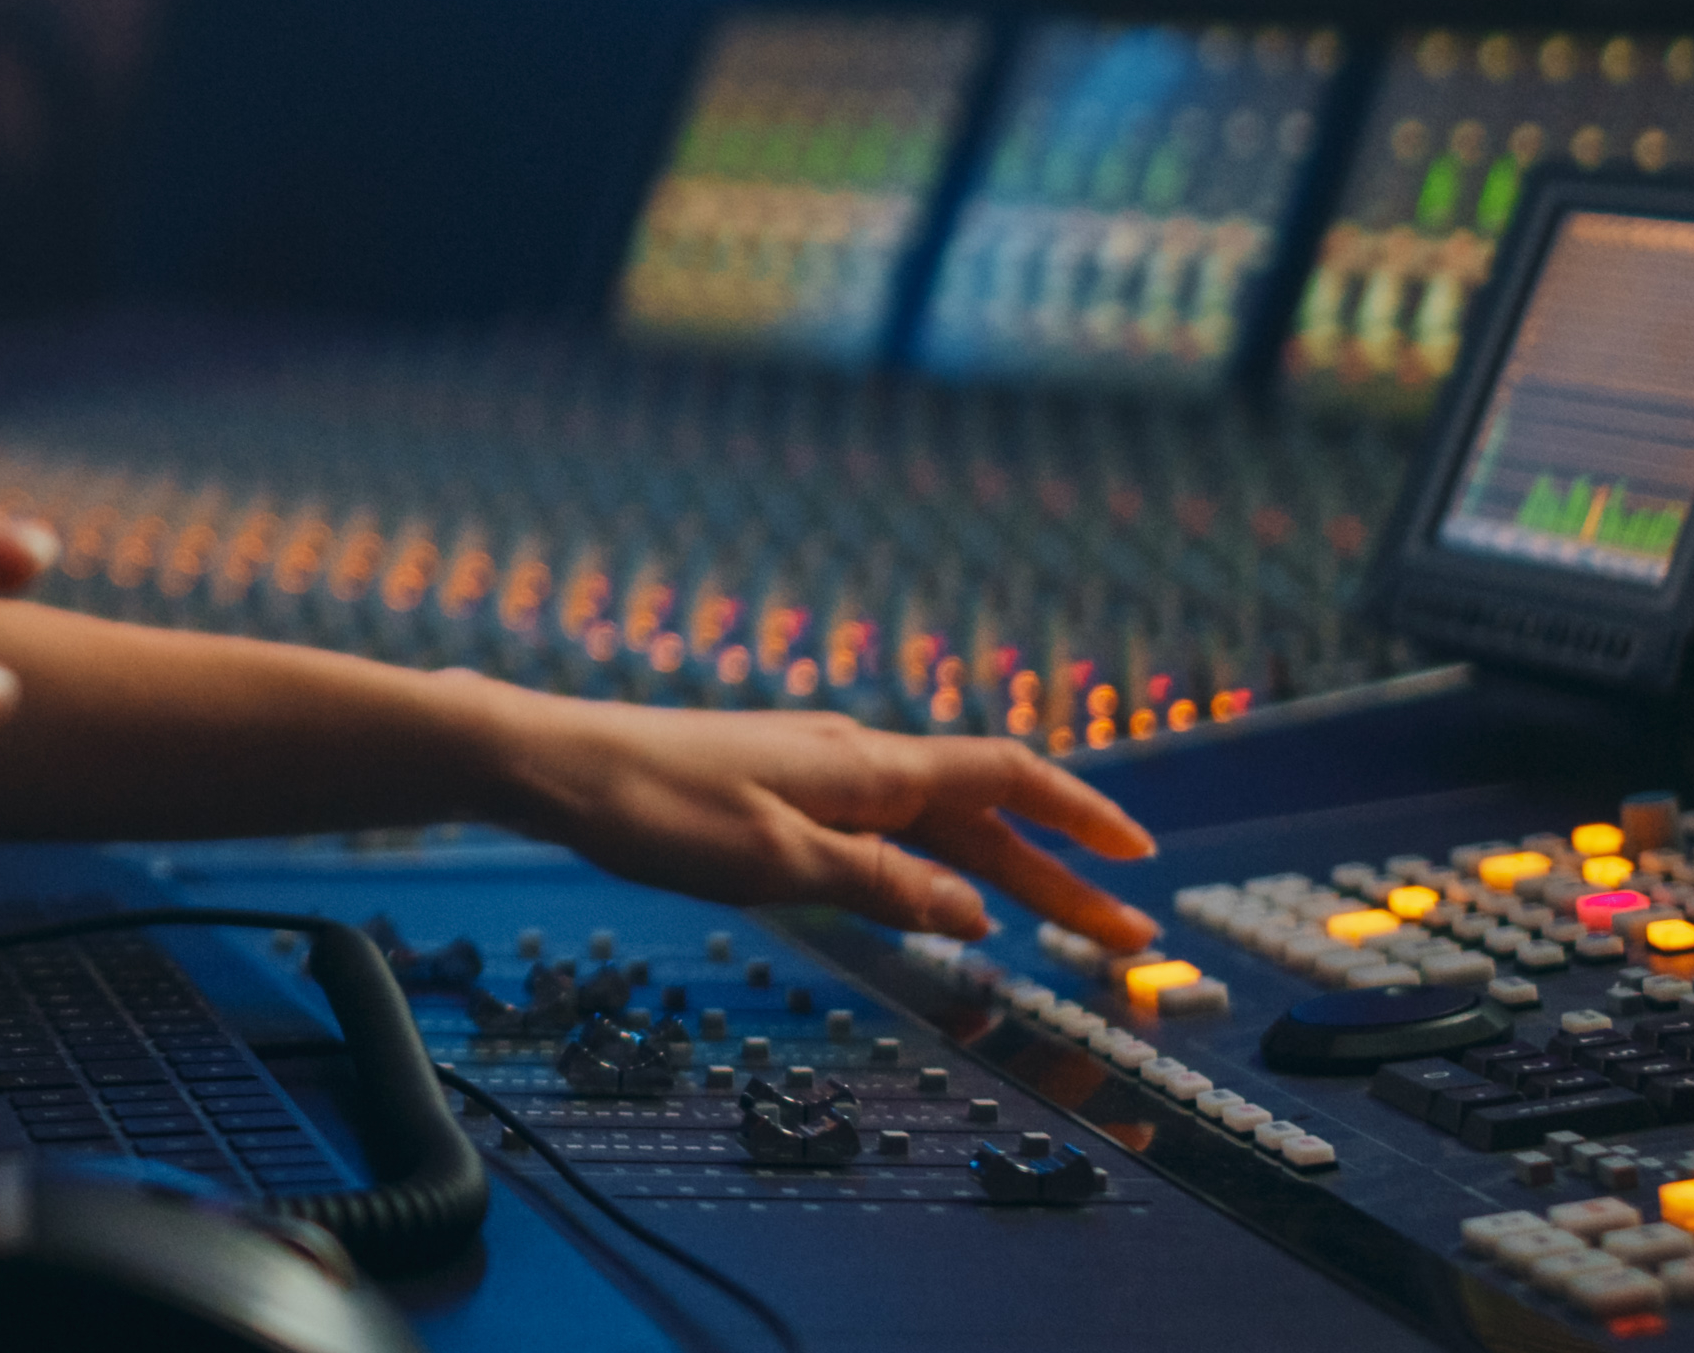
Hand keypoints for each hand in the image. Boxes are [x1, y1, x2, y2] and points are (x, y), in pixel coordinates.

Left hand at [469, 684, 1160, 950]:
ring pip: (934, 821)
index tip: (1140, 858)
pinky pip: (884, 825)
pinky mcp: (776, 789)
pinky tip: (933, 888)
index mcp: (866, 767)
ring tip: (1054, 922)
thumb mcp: (778, 862)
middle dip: (1060, 874)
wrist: (552, 762)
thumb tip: (975, 912)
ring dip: (1001, 870)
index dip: (1079, 817)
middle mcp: (852, 759)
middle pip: (982, 813)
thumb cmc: (655, 808)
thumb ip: (883, 885)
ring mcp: (814, 771)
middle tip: (1127, 935)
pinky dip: (934, 860)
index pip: (1005, 777)